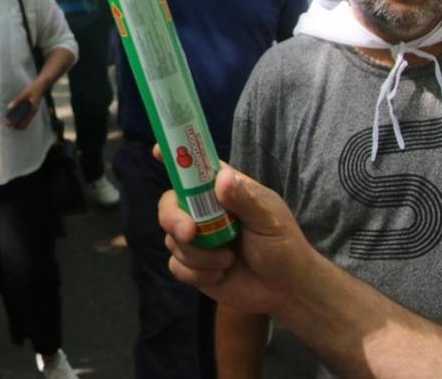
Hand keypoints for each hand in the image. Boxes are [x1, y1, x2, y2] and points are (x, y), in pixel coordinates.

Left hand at [3, 84, 42, 130]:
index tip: (8, 124)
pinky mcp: (31, 110)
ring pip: (24, 123)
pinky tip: (13, 117)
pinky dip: (19, 120)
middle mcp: (33, 113)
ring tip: (8, 121)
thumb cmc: (33, 88)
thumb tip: (9, 107)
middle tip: (6, 124)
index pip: (23, 123)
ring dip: (16, 124)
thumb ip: (17, 100)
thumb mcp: (24, 93)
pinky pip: (25, 118)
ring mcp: (32, 112)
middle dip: (15, 126)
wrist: (42, 86)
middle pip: (23, 125)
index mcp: (32, 110)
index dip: (15, 125)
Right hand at [158, 164, 317, 315]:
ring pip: (172, 239)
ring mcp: (195, 239)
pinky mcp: (192, 266)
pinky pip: (176, 265)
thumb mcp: (270, 220)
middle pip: (168, 205)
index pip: (194, 168)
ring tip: (228, 261)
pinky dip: (197, 273)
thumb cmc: (283, 246)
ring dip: (199, 255)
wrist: (286, 291)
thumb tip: (222, 177)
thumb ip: (245, 200)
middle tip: (189, 232)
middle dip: (173, 219)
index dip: (174, 157)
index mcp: (222, 191)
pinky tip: (220, 275)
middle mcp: (202, 212)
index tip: (156, 151)